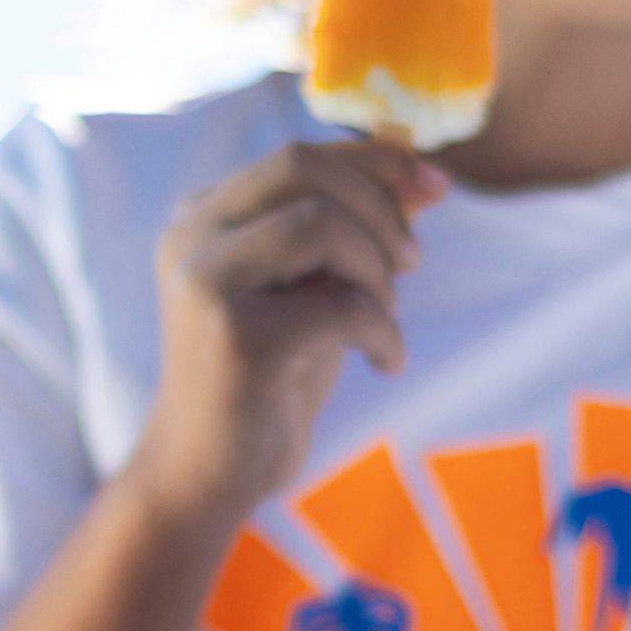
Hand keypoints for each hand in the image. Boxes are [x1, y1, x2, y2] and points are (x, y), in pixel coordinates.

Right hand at [136, 137, 445, 517]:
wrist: (205, 475)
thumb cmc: (266, 381)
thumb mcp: (317, 292)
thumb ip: (358, 231)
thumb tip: (428, 179)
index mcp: (204, 217)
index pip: (298, 155)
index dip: (377, 160)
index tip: (438, 186)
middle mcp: (192, 237)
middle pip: (303, 169)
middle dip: (379, 208)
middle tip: (412, 264)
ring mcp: (206, 283)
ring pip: (321, 224)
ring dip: (378, 271)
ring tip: (385, 318)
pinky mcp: (236, 337)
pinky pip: (341, 304)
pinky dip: (384, 331)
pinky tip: (386, 362)